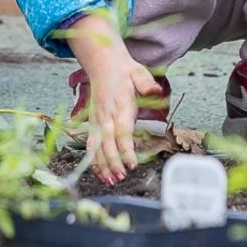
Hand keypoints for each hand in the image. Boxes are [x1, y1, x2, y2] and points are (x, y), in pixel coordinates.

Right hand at [66, 15, 161, 187]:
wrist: (103, 64)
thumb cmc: (124, 72)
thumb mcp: (139, 72)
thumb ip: (146, 83)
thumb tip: (155, 90)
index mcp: (120, 106)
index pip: (122, 131)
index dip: (126, 149)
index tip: (132, 164)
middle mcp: (107, 115)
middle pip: (108, 143)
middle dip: (113, 162)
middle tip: (120, 177)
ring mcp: (98, 120)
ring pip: (98, 146)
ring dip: (102, 165)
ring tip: (110, 181)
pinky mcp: (93, 123)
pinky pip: (91, 144)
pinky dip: (93, 160)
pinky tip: (99, 174)